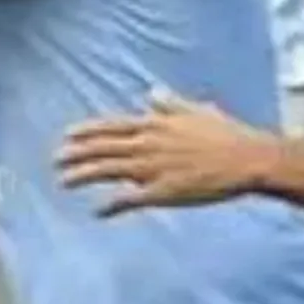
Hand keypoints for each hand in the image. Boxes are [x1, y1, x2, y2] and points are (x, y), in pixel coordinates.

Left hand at [55, 89, 273, 216]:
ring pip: (109, 171)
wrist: (248, 159)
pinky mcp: (164, 192)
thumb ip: (170, 103)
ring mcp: (154, 169)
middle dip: (76, 153)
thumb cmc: (226, 134)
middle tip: (55, 160)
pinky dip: (112, 205)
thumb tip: (151, 93)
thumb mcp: (197, 110)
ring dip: (84, 176)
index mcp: (156, 124)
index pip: (112, 126)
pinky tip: (97, 211)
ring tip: (64, 182)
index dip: (87, 131)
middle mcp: (149, 144)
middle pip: (103, 148)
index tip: (67, 135)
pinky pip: (130, 199)